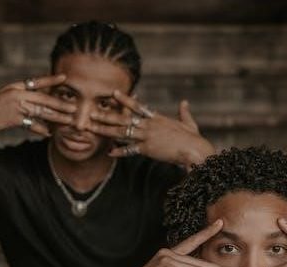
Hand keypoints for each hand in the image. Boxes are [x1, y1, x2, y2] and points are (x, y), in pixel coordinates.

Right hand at [0, 74, 75, 136]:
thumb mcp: (8, 98)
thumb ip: (24, 100)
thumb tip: (40, 105)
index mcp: (17, 87)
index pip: (37, 82)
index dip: (52, 80)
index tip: (65, 77)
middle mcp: (18, 94)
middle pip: (44, 99)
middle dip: (61, 103)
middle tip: (74, 107)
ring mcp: (16, 106)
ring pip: (42, 112)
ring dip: (57, 117)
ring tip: (69, 120)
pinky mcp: (13, 119)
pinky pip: (32, 124)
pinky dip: (41, 129)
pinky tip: (49, 133)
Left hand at [88, 90, 214, 167]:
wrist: (194, 149)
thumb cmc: (193, 139)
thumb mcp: (189, 123)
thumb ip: (184, 113)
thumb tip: (185, 102)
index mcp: (158, 118)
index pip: (138, 107)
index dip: (125, 99)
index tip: (113, 94)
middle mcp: (149, 125)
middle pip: (124, 118)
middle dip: (107, 115)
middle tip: (92, 113)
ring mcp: (147, 136)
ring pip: (122, 131)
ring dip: (106, 129)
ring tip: (92, 127)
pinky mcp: (148, 149)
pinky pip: (130, 149)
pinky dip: (120, 151)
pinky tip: (109, 152)